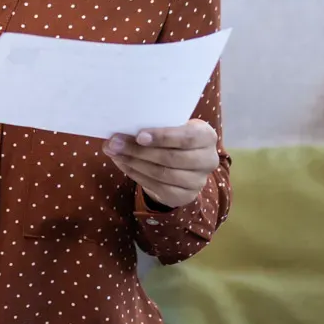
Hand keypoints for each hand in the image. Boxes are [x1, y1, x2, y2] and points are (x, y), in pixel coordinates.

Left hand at [104, 119, 219, 209]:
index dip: (163, 137)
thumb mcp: (169, 127)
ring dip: (134, 163)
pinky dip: (136, 174)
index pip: (187, 137)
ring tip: (114, 153)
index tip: (139, 136)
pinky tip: (123, 164)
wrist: (183, 163)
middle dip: (139, 151)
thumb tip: (116, 135)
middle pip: (171, 158)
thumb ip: (150, 127)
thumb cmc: (173, 138)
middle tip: (115, 143)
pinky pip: (157, 187)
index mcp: (206, 136)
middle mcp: (208, 159)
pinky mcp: (185, 196)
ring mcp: (198, 181)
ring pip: (162, 174)